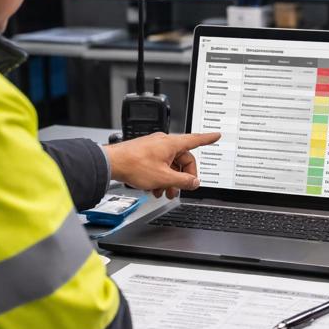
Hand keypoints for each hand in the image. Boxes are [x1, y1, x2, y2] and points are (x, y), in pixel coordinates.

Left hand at [104, 132, 220, 198]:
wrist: (111, 163)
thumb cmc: (134, 165)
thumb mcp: (164, 177)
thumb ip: (183, 181)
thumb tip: (194, 182)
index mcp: (172, 144)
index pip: (195, 140)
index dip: (208, 139)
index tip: (216, 136)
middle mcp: (164, 143)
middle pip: (182, 160)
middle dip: (182, 177)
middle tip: (180, 189)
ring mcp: (154, 148)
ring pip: (170, 165)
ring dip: (170, 180)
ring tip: (165, 192)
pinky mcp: (145, 153)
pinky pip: (159, 165)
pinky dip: (160, 177)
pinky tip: (154, 189)